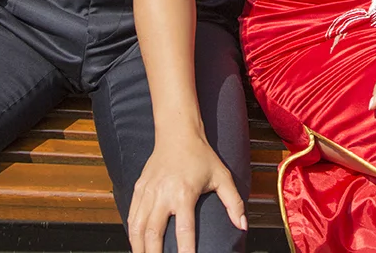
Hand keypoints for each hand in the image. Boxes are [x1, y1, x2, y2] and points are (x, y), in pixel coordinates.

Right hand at [127, 136, 245, 252]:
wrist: (177, 134)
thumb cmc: (201, 156)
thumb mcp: (222, 176)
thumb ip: (234, 202)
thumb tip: (243, 225)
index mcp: (184, 193)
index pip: (184, 229)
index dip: (185, 250)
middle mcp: (163, 194)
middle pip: (153, 233)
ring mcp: (148, 192)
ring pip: (138, 228)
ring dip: (139, 248)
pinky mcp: (139, 189)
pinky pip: (132, 216)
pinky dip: (132, 233)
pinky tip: (136, 244)